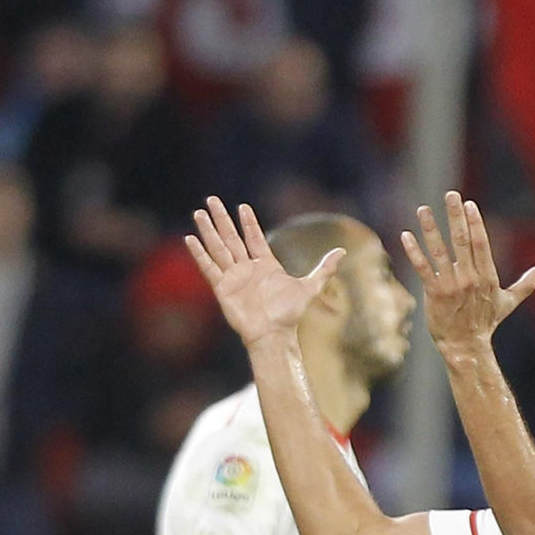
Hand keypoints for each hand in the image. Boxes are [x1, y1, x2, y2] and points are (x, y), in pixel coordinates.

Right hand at [186, 196, 345, 347]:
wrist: (273, 335)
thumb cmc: (289, 314)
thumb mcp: (310, 286)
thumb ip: (324, 269)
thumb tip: (343, 251)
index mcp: (265, 265)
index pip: (254, 237)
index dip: (249, 223)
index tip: (242, 207)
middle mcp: (247, 269)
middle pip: (232, 237)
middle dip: (222, 218)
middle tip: (212, 200)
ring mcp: (234, 278)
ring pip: (218, 248)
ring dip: (209, 230)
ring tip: (198, 213)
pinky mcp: (223, 289)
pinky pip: (209, 268)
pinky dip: (200, 254)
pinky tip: (191, 239)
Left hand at [400, 191, 534, 359]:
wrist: (466, 347)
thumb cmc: (486, 324)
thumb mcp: (508, 302)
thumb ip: (526, 284)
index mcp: (487, 276)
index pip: (481, 243)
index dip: (475, 223)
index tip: (468, 205)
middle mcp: (469, 278)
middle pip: (462, 241)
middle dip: (455, 216)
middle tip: (450, 195)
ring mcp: (451, 285)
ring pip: (439, 251)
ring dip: (430, 228)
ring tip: (423, 209)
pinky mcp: (434, 294)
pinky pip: (423, 269)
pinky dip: (414, 252)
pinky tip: (406, 235)